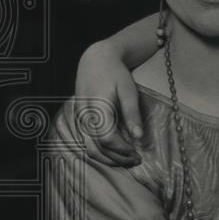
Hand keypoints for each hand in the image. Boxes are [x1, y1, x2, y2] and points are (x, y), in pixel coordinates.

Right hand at [74, 41, 142, 166]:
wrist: (95, 59)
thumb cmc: (114, 73)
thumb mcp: (128, 90)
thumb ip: (132, 113)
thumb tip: (139, 137)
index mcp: (97, 107)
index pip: (107, 139)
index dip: (122, 150)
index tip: (137, 153)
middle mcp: (84, 115)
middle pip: (97, 147)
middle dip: (117, 158)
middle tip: (136, 160)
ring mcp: (79, 118)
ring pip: (89, 147)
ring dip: (107, 158)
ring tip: (127, 159)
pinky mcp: (80, 119)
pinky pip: (86, 141)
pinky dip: (100, 151)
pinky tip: (115, 152)